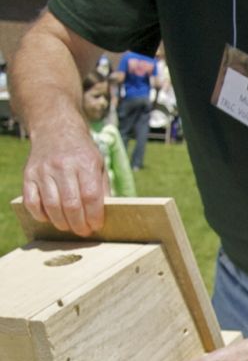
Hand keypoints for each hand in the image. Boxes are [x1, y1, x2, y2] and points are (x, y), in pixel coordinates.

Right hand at [24, 121, 106, 235]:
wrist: (55, 129)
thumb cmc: (81, 152)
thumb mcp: (99, 163)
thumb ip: (102, 187)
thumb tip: (106, 214)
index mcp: (84, 163)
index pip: (91, 196)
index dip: (94, 216)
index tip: (96, 226)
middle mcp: (62, 166)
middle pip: (71, 205)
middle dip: (79, 224)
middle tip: (83, 231)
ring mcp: (43, 171)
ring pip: (51, 206)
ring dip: (61, 223)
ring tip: (69, 227)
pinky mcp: (28, 175)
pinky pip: (31, 202)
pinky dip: (40, 215)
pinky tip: (50, 218)